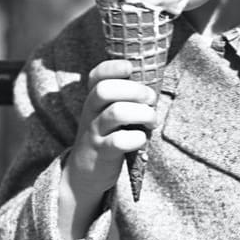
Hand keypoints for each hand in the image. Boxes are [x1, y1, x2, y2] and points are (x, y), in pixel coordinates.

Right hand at [59, 59, 155, 236]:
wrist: (84, 172)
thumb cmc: (107, 135)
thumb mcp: (109, 113)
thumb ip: (126, 98)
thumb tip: (154, 83)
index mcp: (94, 98)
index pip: (97, 75)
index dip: (114, 67)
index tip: (130, 68)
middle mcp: (91, 112)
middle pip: (105, 90)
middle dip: (135, 90)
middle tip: (150, 99)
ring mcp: (95, 132)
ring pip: (116, 113)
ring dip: (142, 113)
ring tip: (151, 121)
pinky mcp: (102, 153)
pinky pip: (119, 142)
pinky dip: (137, 138)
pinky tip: (141, 140)